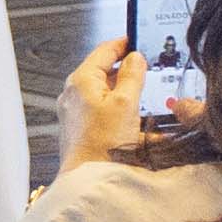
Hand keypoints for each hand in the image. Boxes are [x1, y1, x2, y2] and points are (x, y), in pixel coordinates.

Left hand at [57, 39, 152, 172]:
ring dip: (128, 100)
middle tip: (147, 75)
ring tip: (146, 107)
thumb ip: (133, 75)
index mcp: (81, 80)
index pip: (104, 51)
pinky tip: (140, 130)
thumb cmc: (102, 143)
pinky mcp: (82, 130)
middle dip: (128, 75)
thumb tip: (136, 58)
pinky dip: (123, 118)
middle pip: (106, 74)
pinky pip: (106, 116)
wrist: (90, 180)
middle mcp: (74, 94)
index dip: (123, 44)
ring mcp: (76, 113)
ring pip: (108, 97)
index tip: (136, 41)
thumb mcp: (126, 102)